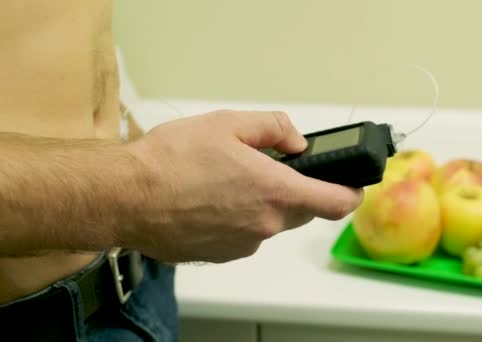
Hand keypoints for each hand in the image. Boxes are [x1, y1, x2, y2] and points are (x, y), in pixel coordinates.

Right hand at [124, 110, 362, 262]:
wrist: (126, 197)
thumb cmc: (171, 160)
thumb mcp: (228, 124)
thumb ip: (274, 128)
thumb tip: (296, 142)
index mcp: (276, 191)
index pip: (335, 203)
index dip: (350, 193)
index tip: (351, 185)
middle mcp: (265, 224)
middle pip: (299, 211)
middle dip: (292, 190)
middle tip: (265, 168)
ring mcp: (243, 243)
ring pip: (268, 222)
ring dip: (259, 203)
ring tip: (224, 181)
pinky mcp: (221, 254)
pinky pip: (242, 234)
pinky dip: (236, 218)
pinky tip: (208, 200)